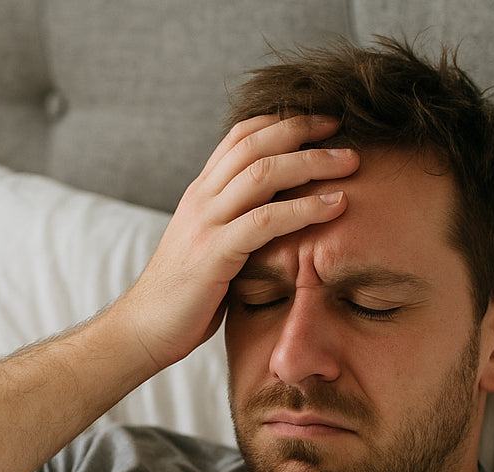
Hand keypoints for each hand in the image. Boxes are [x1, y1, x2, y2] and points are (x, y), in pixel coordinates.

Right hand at [111, 114, 358, 372]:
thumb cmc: (185, 297)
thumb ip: (239, 226)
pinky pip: (264, 220)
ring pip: (262, 173)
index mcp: (201, 193)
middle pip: (255, 143)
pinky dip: (305, 209)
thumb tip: (282, 219)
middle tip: (343, 127)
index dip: (282, 121)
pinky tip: (335, 206)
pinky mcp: (213, 253)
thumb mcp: (212, 248)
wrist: (143, 329)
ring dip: (311, 162)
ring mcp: (205, 223)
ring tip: (350, 162)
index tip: (321, 122)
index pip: (240, 136)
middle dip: (302, 129)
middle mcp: (201, 199)